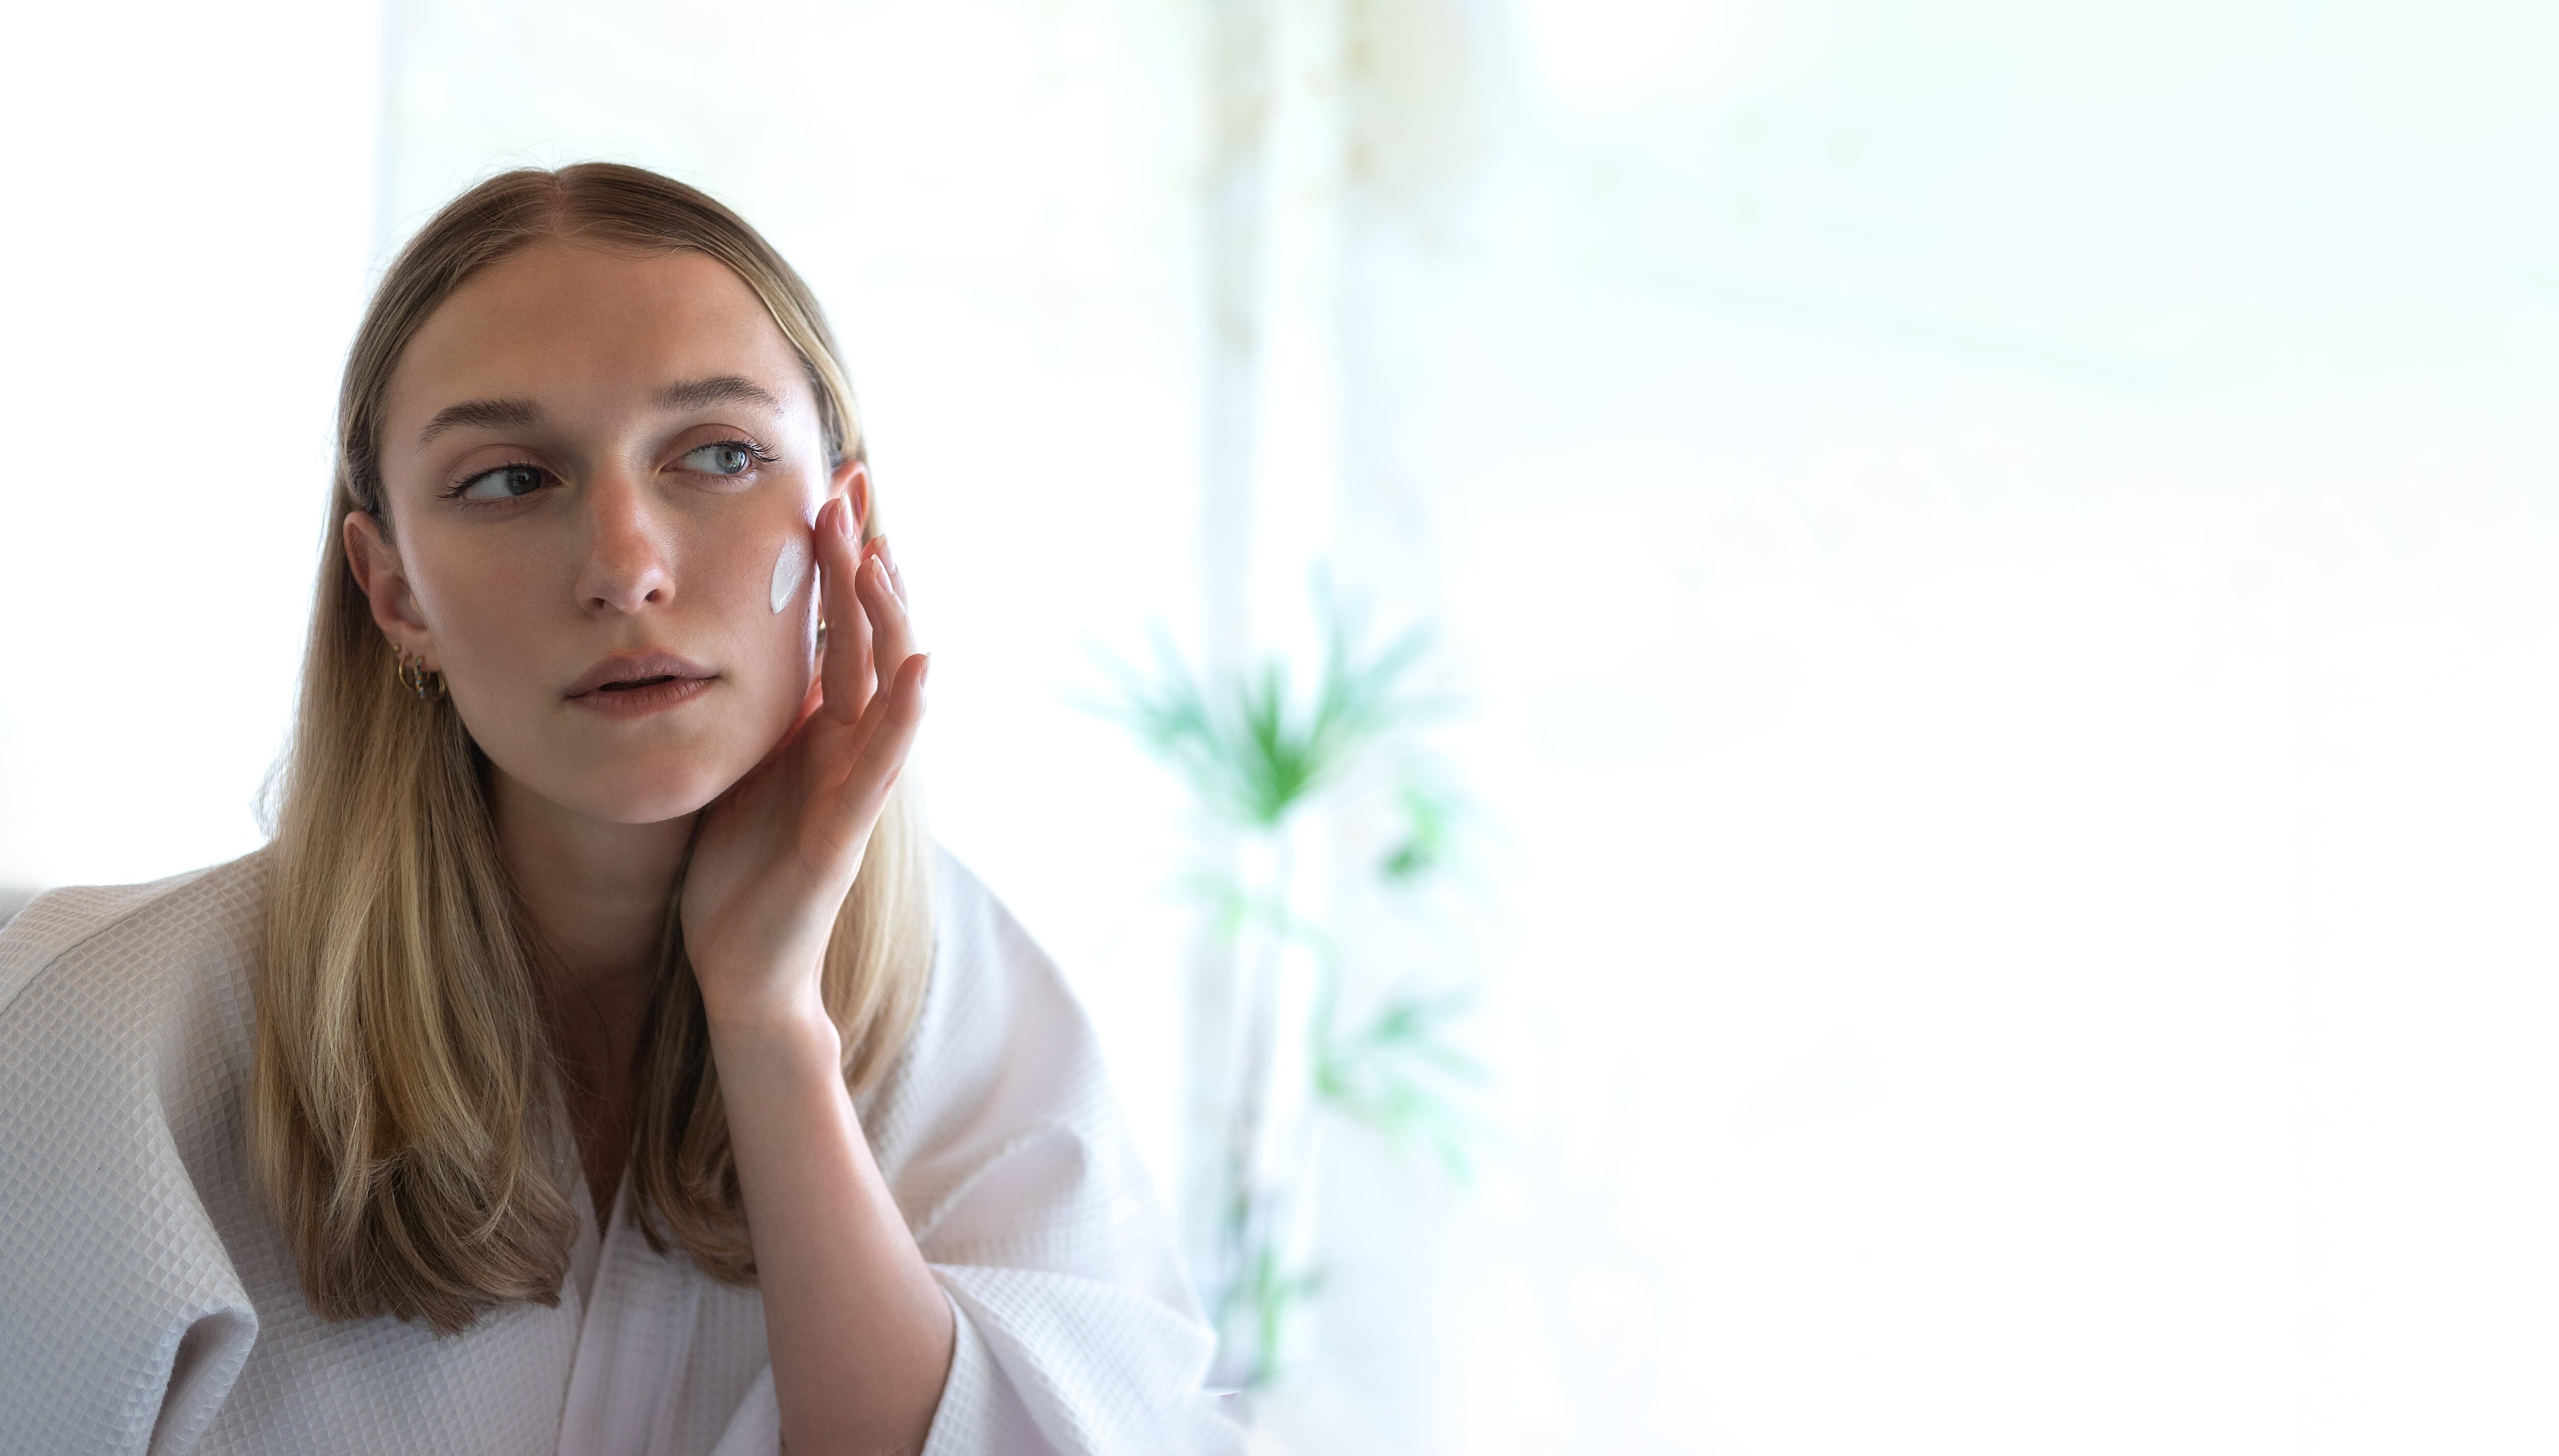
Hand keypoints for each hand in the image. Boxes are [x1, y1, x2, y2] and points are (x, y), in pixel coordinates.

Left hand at [681, 495, 924, 1026]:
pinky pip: (880, 764)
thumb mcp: (744, 765)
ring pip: (885, 685)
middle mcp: (848, 746)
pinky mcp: (844, 830)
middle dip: (862, 561)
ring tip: (883, 555)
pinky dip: (904, 714)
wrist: (746, 967)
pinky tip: (923, 668)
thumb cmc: (741, 870)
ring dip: (888, 618)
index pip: (839, 626)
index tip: (832, 485)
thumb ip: (763, 710)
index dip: (841, 558)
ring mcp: (853, 785)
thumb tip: (747, 640)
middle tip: (851, 486)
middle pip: (867, 636)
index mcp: (820, 728)